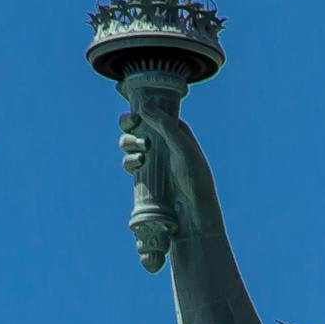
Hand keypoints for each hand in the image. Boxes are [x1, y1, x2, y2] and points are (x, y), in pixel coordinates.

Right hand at [117, 100, 219, 236]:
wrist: (194, 217)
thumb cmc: (195, 181)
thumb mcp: (183, 149)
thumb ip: (166, 126)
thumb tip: (144, 106)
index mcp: (177, 133)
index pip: (155, 113)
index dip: (142, 110)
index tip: (136, 113)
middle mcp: (165, 145)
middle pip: (139, 126)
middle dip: (130, 125)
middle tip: (131, 126)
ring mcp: (155, 162)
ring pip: (131, 144)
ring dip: (129, 144)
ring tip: (140, 153)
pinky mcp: (146, 179)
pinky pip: (130, 164)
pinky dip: (129, 161)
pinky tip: (137, 165)